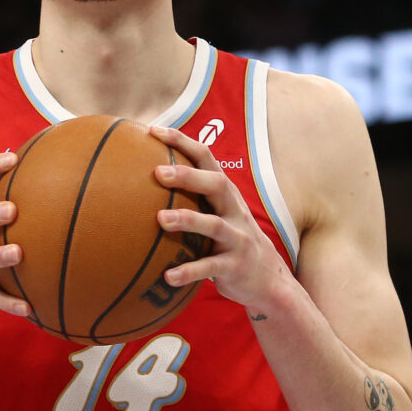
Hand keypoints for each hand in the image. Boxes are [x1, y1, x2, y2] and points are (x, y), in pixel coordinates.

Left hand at [150, 125, 289, 314]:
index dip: (182, 142)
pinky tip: (167, 277)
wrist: (268, 280)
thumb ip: (192, 199)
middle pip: (216, 185)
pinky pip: (211, 268)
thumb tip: (142, 182)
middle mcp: (235, 211)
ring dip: (187, 220)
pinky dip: (189, 272)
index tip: (154, 130)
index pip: (206, 158)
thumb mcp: (217, 215)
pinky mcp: (235, 266)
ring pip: (214, 225)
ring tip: (160, 219)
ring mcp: (238, 238)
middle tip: (158, 172)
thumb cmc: (230, 242)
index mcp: (226, 195)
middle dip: (188, 176)